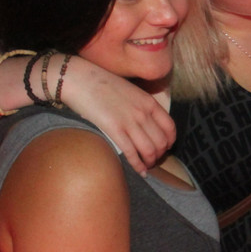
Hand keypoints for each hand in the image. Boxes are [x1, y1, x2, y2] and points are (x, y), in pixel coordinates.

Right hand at [60, 58, 174, 174]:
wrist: (80, 79)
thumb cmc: (102, 84)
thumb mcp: (131, 91)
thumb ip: (142, 106)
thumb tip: (147, 122)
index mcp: (149, 102)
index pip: (170, 127)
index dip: (170, 142)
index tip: (165, 148)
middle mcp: (143, 113)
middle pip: (162, 142)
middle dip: (160, 154)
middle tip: (154, 160)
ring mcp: (130, 122)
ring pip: (150, 150)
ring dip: (150, 162)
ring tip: (147, 166)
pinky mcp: (114, 130)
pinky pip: (132, 153)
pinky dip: (138, 165)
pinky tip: (141, 172)